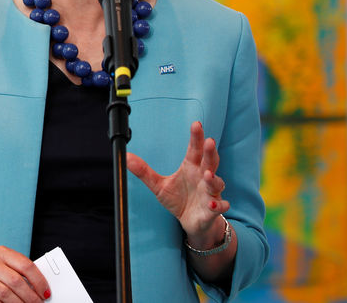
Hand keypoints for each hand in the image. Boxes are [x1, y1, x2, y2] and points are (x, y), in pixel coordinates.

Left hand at [127, 121, 227, 244]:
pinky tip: (214, 203)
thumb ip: (144, 171)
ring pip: (216, 182)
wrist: (191, 222)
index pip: (195, 149)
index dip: (196, 137)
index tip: (196, 124)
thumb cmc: (178, 199)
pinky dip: (218, 204)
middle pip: (210, 161)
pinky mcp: (213, 209)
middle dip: (210, 152)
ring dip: (214, 179)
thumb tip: (126, 157)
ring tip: (207, 175)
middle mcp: (203, 177)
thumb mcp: (158, 185)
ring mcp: (210, 192)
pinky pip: (220, 206)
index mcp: (191, 167)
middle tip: (209, 141)